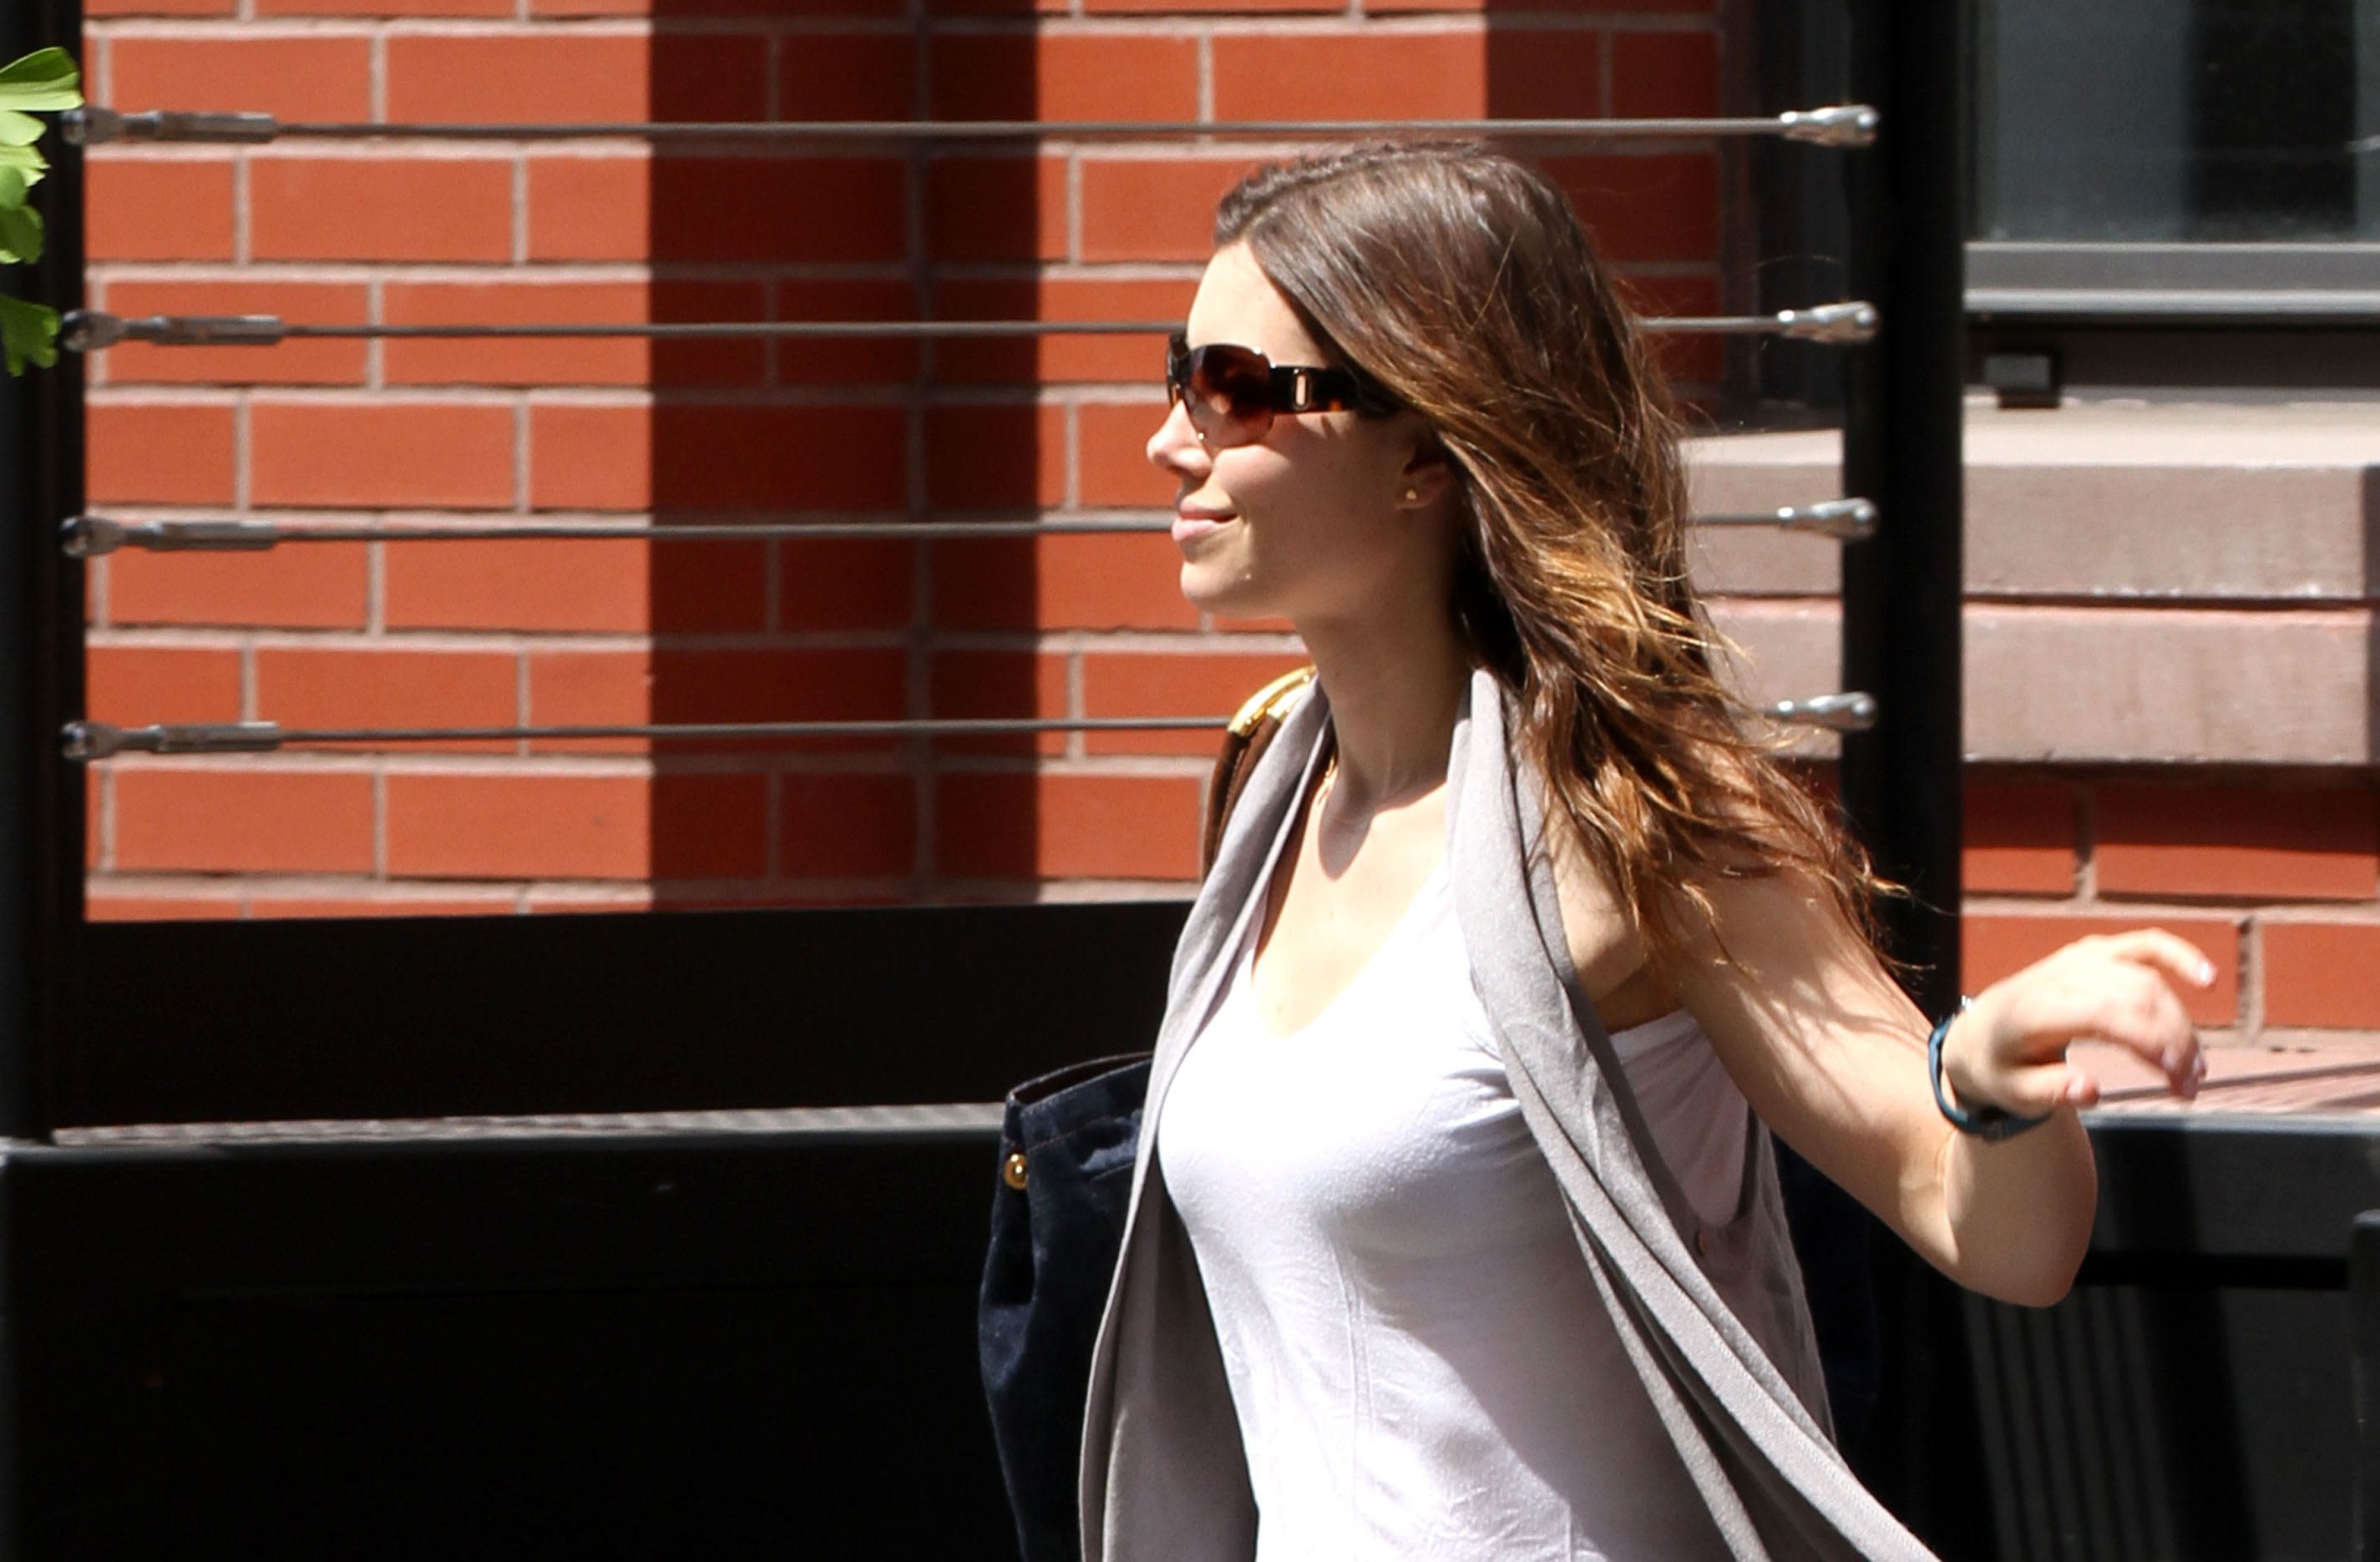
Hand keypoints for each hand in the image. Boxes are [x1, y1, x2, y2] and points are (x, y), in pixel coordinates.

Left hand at [1942, 930, 2213, 1116]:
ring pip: (2148, 980)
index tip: (2177, 1077)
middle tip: (2189, 1088)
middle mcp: (2059, 976)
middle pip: (2136, 998)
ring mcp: (2078, 959)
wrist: (1978, 1031)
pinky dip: (2177, 955)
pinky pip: (2143, 944)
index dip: (2149, 1040)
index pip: (2104, 1014)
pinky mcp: (2094, 952)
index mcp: (2035, 1009)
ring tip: (2195, 1068)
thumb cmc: (1999, 1066)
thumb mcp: (2011, 1092)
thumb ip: (2049, 1092)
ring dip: (2181, 1022)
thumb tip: (2091, 1090)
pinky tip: (2207, 979)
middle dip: (2174, 1042)